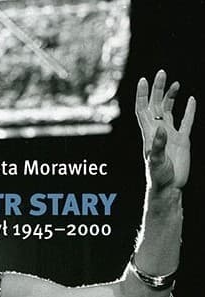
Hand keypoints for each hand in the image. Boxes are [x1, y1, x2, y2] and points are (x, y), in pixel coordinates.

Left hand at [136, 69, 195, 189]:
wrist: (169, 187)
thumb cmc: (158, 177)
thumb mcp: (156, 161)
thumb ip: (158, 146)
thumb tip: (162, 129)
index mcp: (149, 134)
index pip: (143, 110)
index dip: (142, 95)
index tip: (143, 80)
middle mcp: (158, 131)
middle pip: (156, 105)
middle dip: (157, 89)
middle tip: (161, 72)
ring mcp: (170, 135)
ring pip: (169, 110)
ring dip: (171, 97)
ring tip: (175, 83)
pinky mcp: (182, 140)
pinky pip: (186, 121)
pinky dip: (189, 110)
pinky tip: (191, 99)